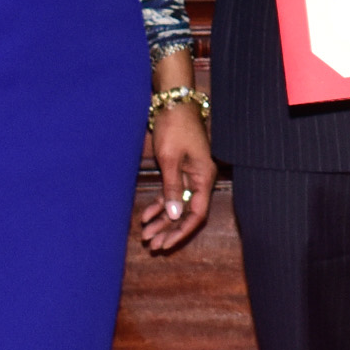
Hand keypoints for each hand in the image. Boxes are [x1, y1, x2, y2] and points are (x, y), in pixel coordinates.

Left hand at [142, 93, 215, 253]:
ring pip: (177, 206)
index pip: (197, 214)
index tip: (167, 244)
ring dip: (162, 221)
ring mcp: (189, 176)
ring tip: (146, 235)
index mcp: (203, 178)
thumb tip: (173, 215)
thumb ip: (172, 187)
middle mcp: (199, 180)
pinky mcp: (178, 170)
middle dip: (169, 230)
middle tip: (153, 245)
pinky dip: (159, 205)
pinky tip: (145, 216)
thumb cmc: (175, 128)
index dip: (182, 231)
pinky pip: (171, 194)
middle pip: (187, 213)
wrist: (173, 103)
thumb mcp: (170, 159)